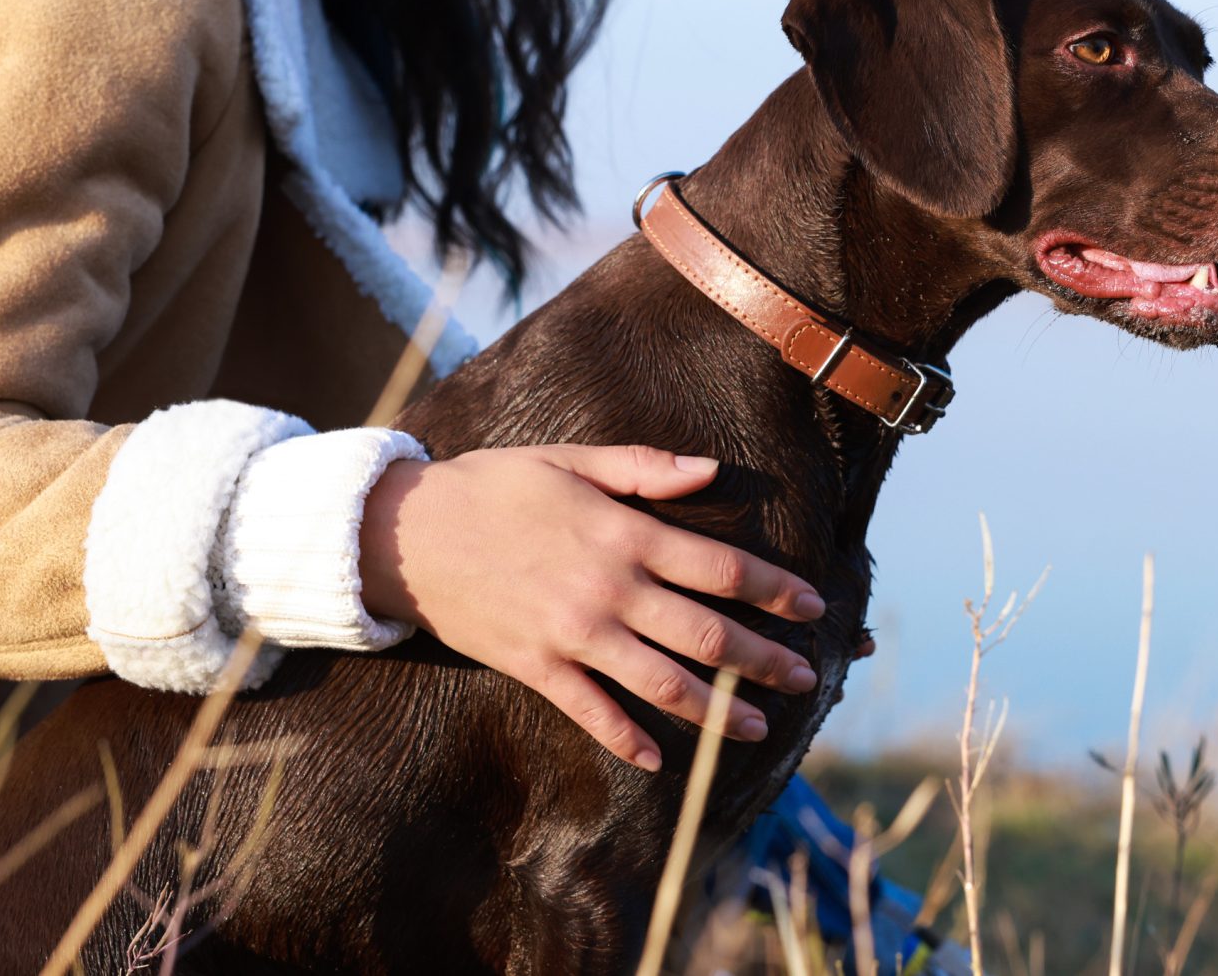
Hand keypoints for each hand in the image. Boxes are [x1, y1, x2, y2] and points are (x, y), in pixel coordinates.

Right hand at [358, 444, 823, 771]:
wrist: (405, 534)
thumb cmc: (494, 486)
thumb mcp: (572, 459)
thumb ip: (645, 467)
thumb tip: (711, 470)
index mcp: (625, 533)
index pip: (719, 566)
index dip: (772, 588)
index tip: (812, 605)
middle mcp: (609, 588)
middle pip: (705, 632)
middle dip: (762, 658)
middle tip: (805, 677)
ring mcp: (573, 633)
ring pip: (661, 681)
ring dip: (715, 709)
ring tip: (758, 728)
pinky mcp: (536, 666)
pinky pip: (590, 711)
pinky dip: (625, 737)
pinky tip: (657, 758)